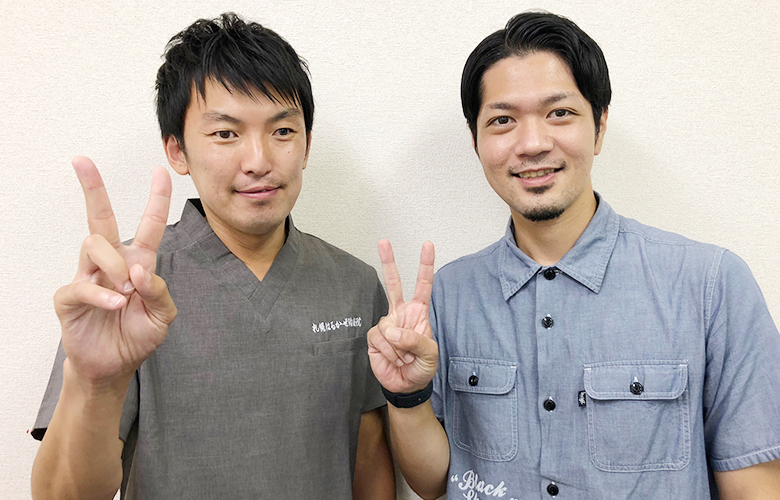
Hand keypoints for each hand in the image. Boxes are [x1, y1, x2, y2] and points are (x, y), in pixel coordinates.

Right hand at [53, 156, 176, 384]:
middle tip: (81, 160)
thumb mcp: (163, 316)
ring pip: (94, 245)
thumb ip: (159, 291)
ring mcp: (88, 277)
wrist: (114, 366)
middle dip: (92, 187)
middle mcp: (112, 263)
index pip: (149, 224)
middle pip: (100, 217)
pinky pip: (82, 285)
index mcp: (139, 262)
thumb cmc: (137, 335)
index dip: (156, 199)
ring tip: (127, 290)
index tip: (160, 171)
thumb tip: (142, 270)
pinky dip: (102, 294)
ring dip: (115, 264)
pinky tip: (116, 303)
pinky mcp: (70, 297)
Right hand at [367, 240, 437, 393]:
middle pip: (393, 283)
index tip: (427, 246)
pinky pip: (379, 338)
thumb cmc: (422, 367)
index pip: (423, 285)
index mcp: (418, 313)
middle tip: (384, 241)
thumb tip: (392, 330)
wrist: (407, 385)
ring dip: (398, 346)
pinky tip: (393, 358)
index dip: (425, 266)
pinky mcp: (374, 337)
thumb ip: (415, 340)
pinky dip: (388, 351)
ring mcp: (386, 324)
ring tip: (404, 357)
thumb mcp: (430, 354)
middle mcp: (401, 314)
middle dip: (388, 261)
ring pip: (387, 325)